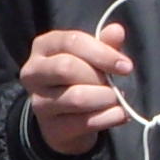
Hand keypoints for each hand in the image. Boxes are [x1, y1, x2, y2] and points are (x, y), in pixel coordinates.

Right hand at [19, 25, 133, 157]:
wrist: (64, 120)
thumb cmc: (80, 78)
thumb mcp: (91, 57)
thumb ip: (104, 44)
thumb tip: (117, 31)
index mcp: (43, 46)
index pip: (71, 42)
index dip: (102, 53)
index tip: (126, 66)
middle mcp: (34, 72)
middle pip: (67, 68)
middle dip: (99, 77)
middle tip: (116, 86)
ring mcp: (39, 102)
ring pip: (76, 97)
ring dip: (104, 98)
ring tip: (116, 100)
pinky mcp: (51, 128)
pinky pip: (83, 122)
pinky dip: (107, 118)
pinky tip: (118, 115)